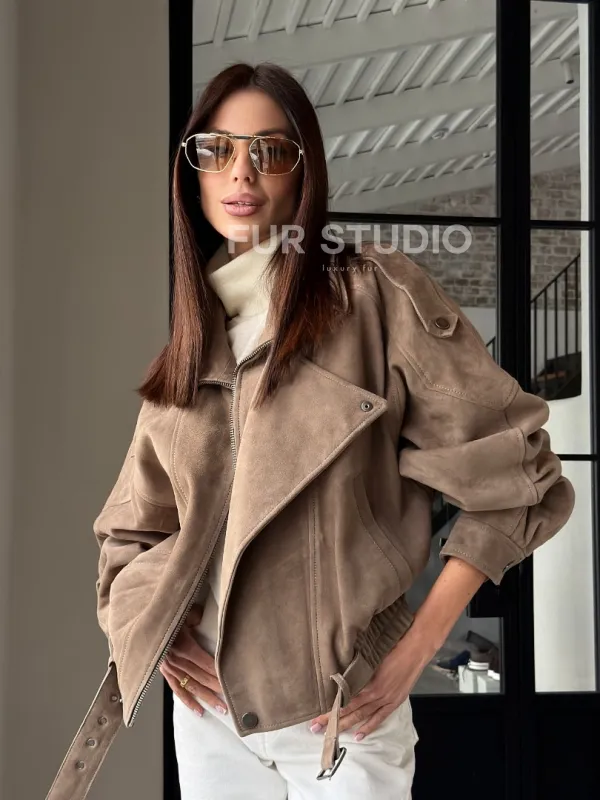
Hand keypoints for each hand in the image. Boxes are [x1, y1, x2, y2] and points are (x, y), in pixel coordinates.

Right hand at [160, 604, 227, 716]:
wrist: (143, 621)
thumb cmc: (166, 613)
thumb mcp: (184, 611)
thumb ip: (196, 617)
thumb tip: (204, 620)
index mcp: (183, 646)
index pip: (206, 663)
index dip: (219, 673)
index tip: (232, 682)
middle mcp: (176, 660)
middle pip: (201, 677)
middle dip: (217, 689)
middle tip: (232, 700)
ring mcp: (169, 668)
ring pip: (191, 687)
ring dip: (207, 698)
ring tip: (221, 709)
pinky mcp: (164, 671)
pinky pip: (177, 689)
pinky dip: (188, 701)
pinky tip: (199, 711)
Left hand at [309, 627, 433, 740]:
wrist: (416, 649)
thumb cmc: (393, 646)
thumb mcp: (371, 654)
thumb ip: (356, 666)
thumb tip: (340, 673)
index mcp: (367, 680)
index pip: (343, 698)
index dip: (329, 707)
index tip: (315, 713)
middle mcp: (375, 693)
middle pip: (349, 709)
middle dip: (331, 720)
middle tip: (315, 728)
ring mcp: (385, 699)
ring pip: (362, 716)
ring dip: (346, 725)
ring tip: (331, 734)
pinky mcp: (394, 701)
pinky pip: (379, 717)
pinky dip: (369, 727)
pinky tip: (359, 735)